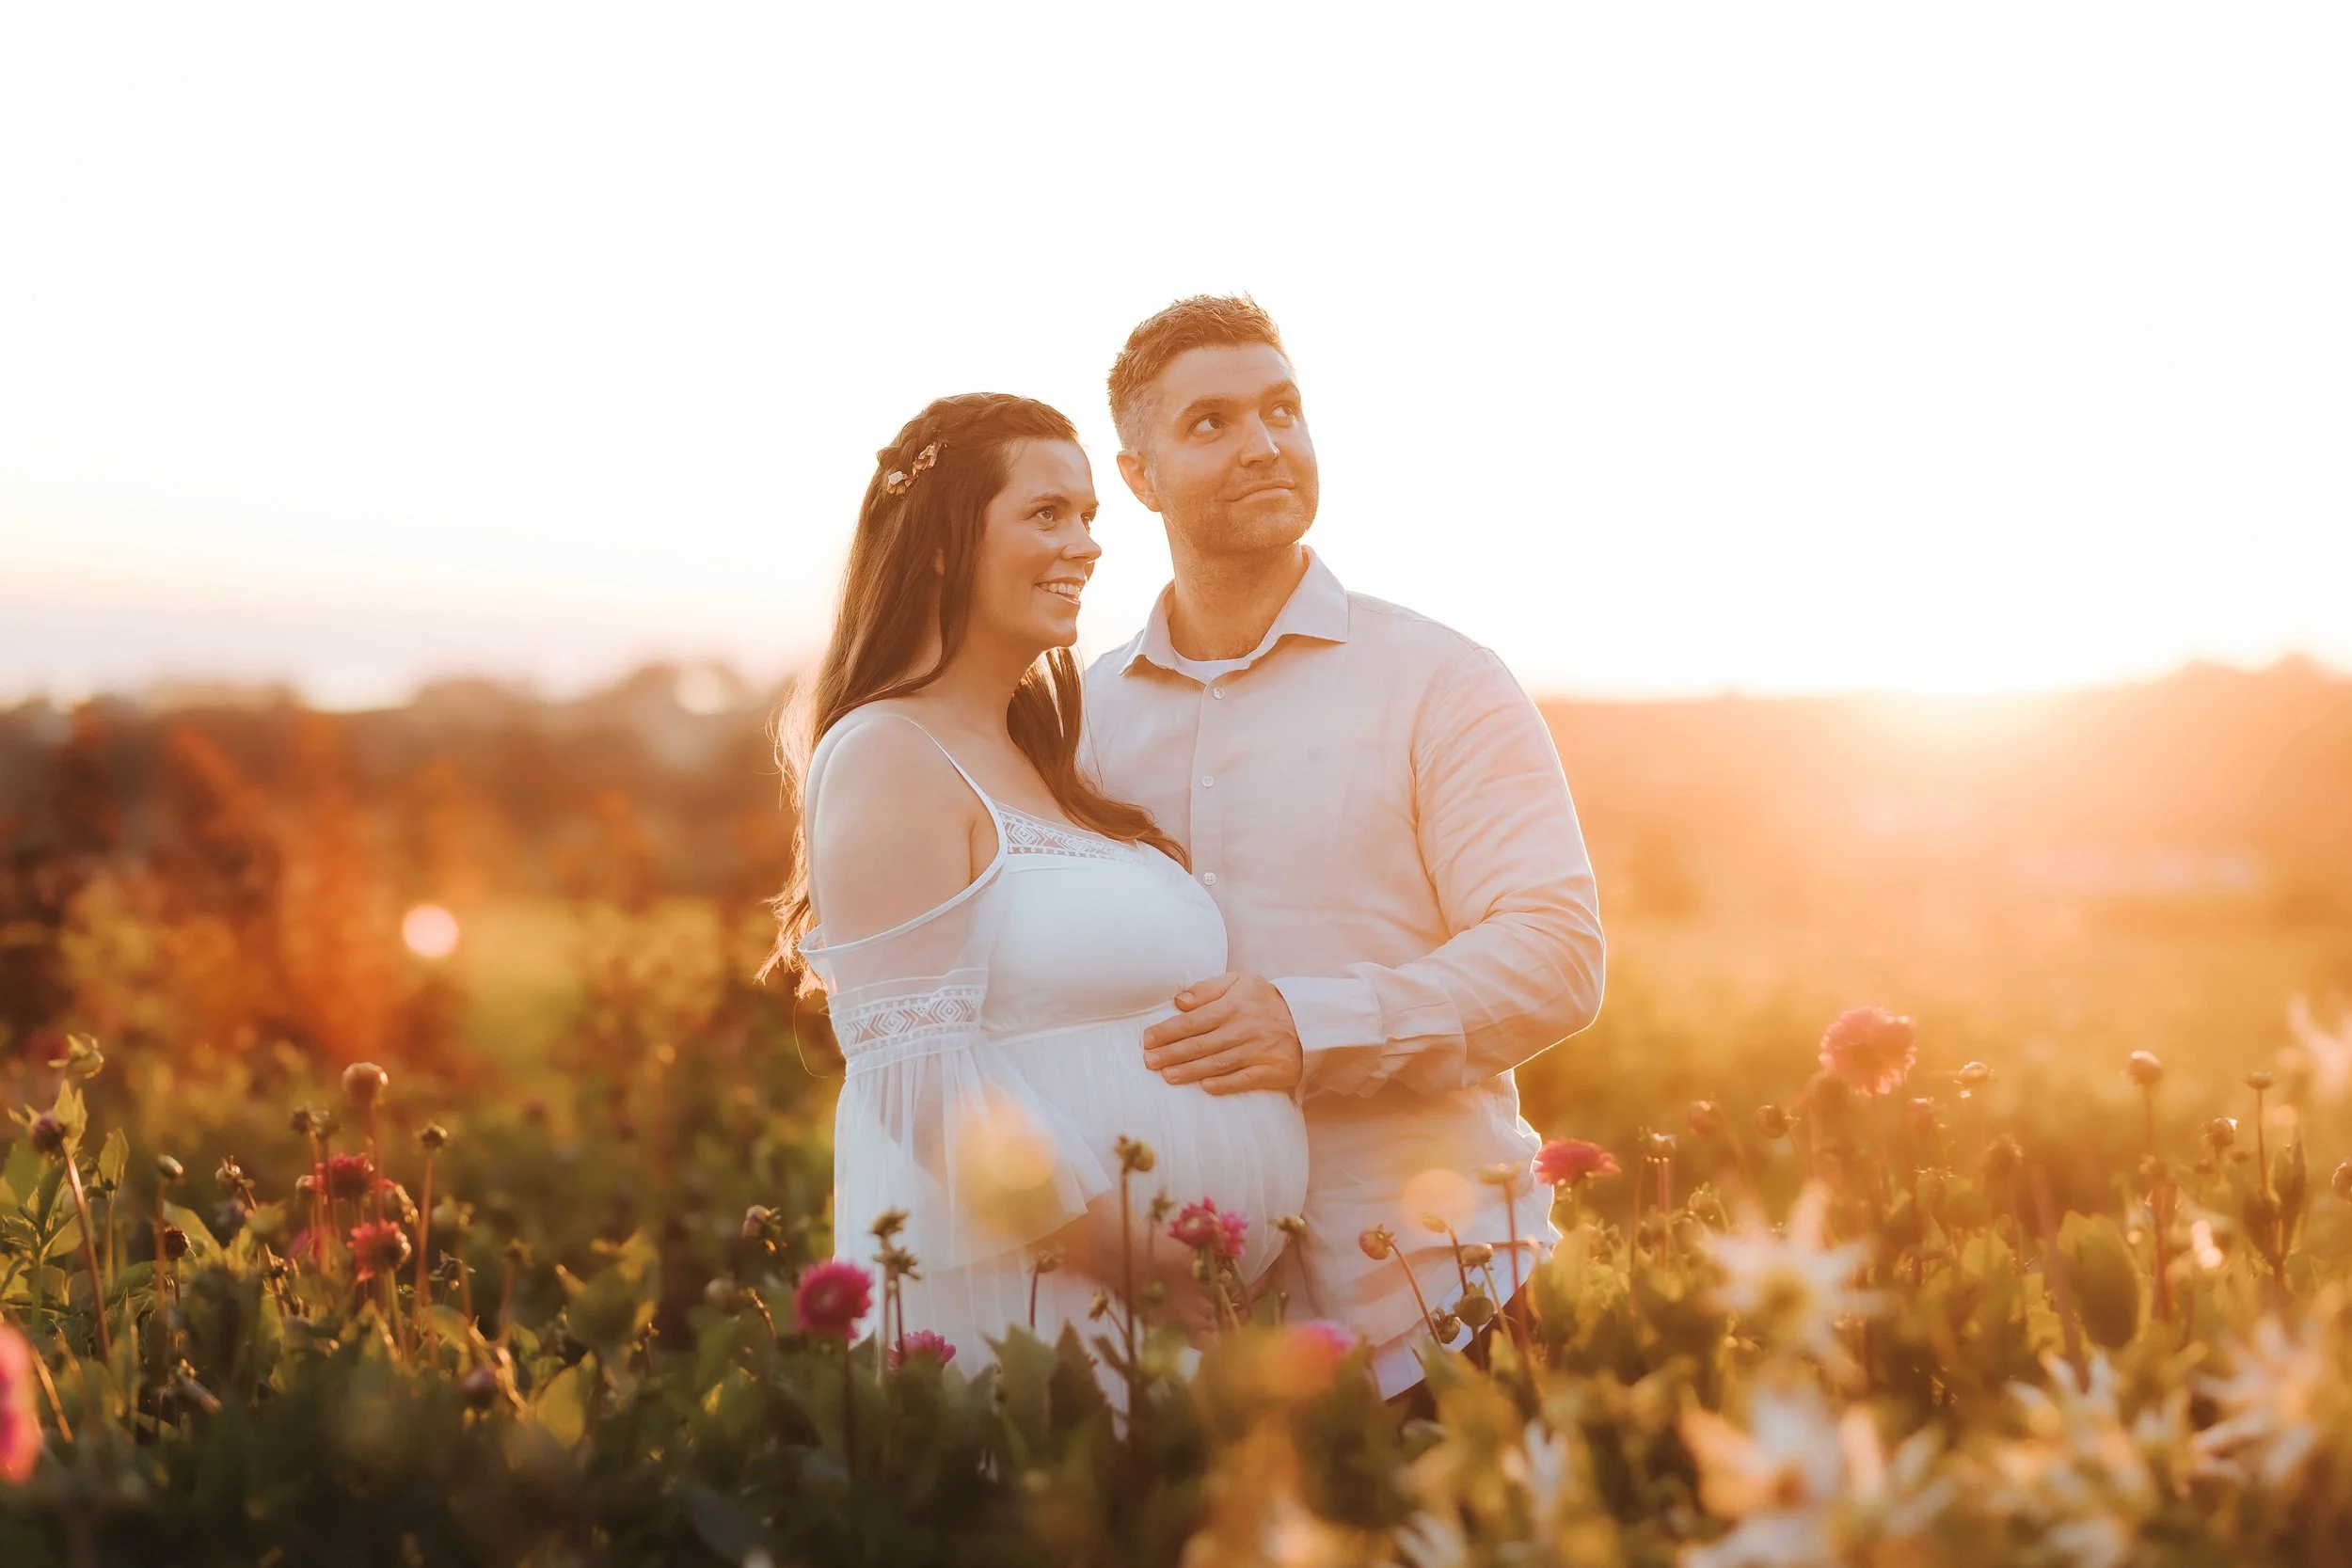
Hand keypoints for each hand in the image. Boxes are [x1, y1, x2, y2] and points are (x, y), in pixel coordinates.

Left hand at [1141, 973, 1301, 1094]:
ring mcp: (1259, 1050)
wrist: (1307, 1020)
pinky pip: (1245, 1079)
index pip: (1194, 1020)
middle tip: (1148, 1062)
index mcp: (1234, 1005)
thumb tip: (1179, 1001)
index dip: (1169, 1030)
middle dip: (1172, 1053)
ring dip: (1190, 1071)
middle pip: (1202, 1043)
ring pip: (1218, 1063)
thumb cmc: (1264, 1001)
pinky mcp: (1273, 1069)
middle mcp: (1244, 1028)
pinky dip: (1226, 1084)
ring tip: (1167, 1076)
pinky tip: (1205, 1088)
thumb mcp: (1239, 982)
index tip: (1147, 1039)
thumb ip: (1208, 989)